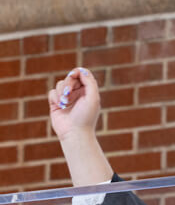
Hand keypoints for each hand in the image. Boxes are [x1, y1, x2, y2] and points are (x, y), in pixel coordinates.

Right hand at [48, 67, 111, 185]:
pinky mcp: (56, 103)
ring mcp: (67, 98)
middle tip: (68, 93)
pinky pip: (52, 92)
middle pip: (70, 77)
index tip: (74, 75)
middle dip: (68, 83)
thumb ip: (90, 83)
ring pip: (60, 84)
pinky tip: (60, 106)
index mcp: (89, 91)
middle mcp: (78, 93)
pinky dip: (55, 97)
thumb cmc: (86, 117)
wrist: (75, 133)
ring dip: (61, 92)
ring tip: (65, 103)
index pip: (83, 74)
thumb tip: (82, 71)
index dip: (77, 72)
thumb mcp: (92, 98)